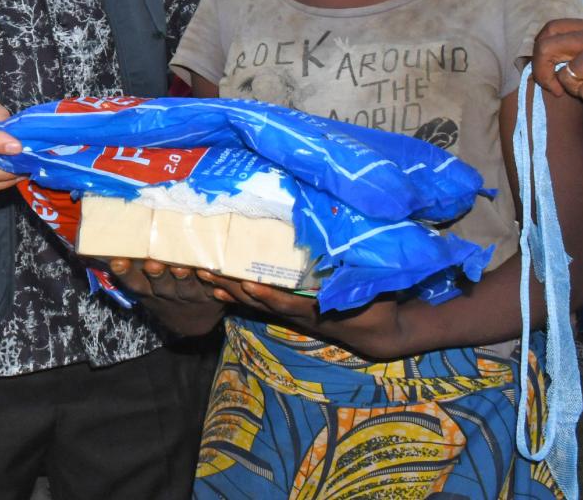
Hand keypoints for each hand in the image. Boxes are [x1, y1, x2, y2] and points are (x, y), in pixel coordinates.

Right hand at [106, 258, 224, 336]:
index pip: (134, 284)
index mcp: (150, 293)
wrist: (193, 323)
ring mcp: (191, 297)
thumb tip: (96, 246)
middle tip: (152, 264)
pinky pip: (214, 289)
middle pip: (161, 286)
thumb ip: (130, 271)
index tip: (118, 260)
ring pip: (187, 288)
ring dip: (184, 278)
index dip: (126, 274)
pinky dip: (213, 282)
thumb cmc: (163, 295)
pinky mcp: (212, 296)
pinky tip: (210, 272)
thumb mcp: (145, 289)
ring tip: (181, 267)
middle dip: (156, 275)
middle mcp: (168, 296)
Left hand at [197, 273, 409, 359]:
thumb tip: (354, 249)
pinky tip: (218, 287)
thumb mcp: (377, 292)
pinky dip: (239, 295)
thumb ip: (363, 276)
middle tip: (206, 272)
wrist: (379, 333)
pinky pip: (259, 303)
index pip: (289, 303)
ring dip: (230, 290)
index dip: (268, 296)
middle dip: (234, 288)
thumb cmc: (379, 307)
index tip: (249, 285)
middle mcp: (300, 313)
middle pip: (261, 302)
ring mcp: (293, 313)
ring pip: (255, 303)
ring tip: (203, 276)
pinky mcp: (290, 310)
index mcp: (319, 309)